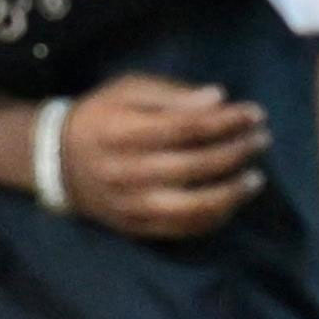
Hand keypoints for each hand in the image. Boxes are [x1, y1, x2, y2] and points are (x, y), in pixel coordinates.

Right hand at [63, 74, 270, 238]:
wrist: (56, 161)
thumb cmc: (100, 115)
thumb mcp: (128, 89)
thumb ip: (172, 94)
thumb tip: (218, 99)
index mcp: (124, 131)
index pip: (187, 128)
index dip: (227, 121)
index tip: (255, 113)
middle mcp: (128, 172)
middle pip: (195, 166)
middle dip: (236, 152)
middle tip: (262, 139)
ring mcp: (132, 205)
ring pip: (192, 207)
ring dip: (232, 193)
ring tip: (256, 178)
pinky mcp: (136, 227)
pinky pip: (182, 229)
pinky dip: (214, 217)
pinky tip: (232, 201)